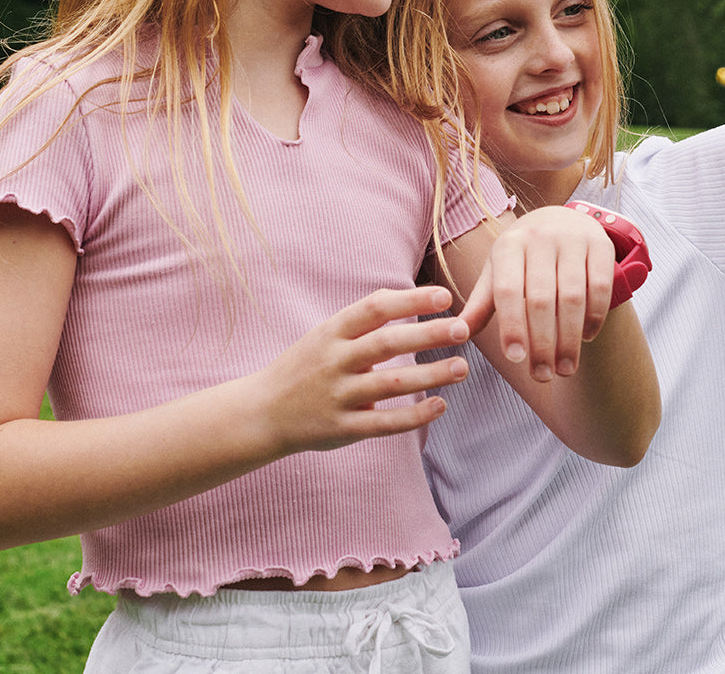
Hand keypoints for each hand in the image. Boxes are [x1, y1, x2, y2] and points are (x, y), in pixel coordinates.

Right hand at [262, 285, 470, 453]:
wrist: (261, 412)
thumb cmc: (305, 366)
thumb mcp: (326, 334)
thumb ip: (363, 319)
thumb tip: (409, 295)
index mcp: (332, 332)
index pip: (374, 308)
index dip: (410, 299)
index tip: (444, 295)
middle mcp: (334, 361)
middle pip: (386, 343)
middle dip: (428, 334)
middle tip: (463, 328)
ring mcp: (338, 396)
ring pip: (390, 384)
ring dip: (430, 375)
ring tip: (461, 367)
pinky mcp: (342, 429)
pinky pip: (383, 424)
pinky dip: (414, 416)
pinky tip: (440, 405)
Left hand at [456, 206, 614, 382]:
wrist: (561, 219)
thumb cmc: (523, 256)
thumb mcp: (498, 271)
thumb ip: (481, 302)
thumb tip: (457, 333)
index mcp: (509, 245)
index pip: (508, 290)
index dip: (511, 326)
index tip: (515, 359)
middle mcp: (540, 237)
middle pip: (541, 298)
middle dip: (542, 343)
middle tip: (542, 375)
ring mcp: (573, 239)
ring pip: (573, 296)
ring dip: (570, 338)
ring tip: (565, 369)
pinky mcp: (601, 245)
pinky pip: (601, 286)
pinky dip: (595, 316)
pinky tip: (587, 338)